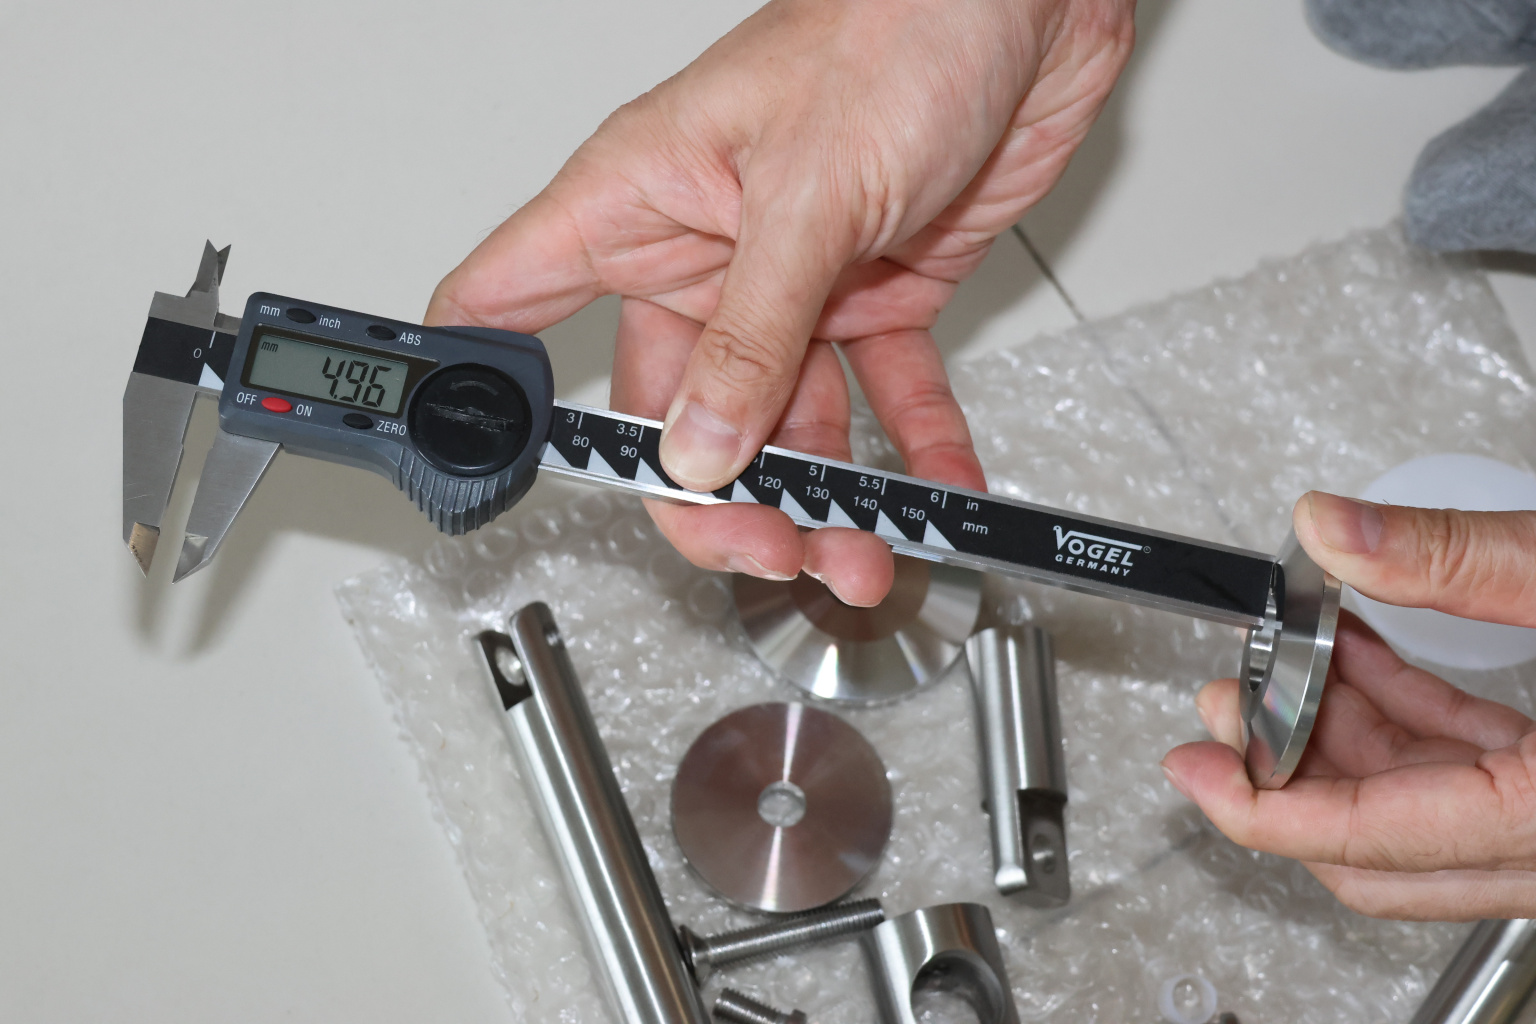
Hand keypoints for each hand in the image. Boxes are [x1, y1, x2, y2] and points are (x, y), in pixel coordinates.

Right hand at [424, 0, 1134, 604]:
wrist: (1025, 2)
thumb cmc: (896, 26)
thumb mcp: (809, 195)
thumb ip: (752, 335)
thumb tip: (700, 447)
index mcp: (639, 201)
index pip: (510, 300)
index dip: (486, 386)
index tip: (497, 469)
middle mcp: (704, 251)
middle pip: (670, 411)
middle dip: (716, 496)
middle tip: (766, 548)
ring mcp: (790, 283)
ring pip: (782, 421)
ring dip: (824, 496)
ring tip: (862, 551)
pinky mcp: (876, 293)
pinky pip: (885, 394)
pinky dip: (914, 447)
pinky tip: (933, 490)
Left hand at [1163, 491, 1535, 919]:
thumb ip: (1459, 562)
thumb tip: (1336, 530)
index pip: (1372, 842)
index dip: (1262, 809)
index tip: (1191, 769)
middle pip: (1383, 845)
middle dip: (1289, 769)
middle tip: (1225, 710)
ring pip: (1423, 807)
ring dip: (1341, 733)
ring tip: (1276, 666)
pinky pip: (1471, 771)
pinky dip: (1406, 717)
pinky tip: (1354, 660)